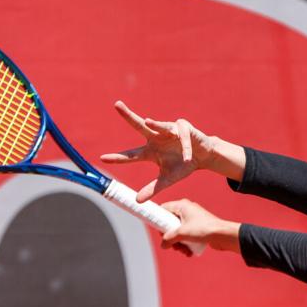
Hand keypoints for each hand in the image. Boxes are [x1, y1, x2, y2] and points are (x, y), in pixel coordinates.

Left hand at [100, 101, 218, 202]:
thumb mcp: (167, 179)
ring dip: (156, 124)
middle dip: (128, 115)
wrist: (203, 156)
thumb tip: (137, 201)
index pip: (131, 155)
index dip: (118, 158)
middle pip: (139, 126)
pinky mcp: (184, 128)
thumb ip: (153, 189)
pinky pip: (183, 137)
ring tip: (148, 121)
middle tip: (117, 105)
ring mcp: (169, 130)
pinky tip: (187, 156)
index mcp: (150, 151)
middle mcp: (156, 138)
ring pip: (160, 125)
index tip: (103, 159)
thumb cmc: (183, 164)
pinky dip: (184, 147)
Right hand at [159, 199, 240, 254]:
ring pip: (178, 232)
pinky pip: (187, 236)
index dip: (157, 219)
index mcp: (182, 205)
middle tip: (171, 244)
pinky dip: (186, 244)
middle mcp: (187, 211)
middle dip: (170, 237)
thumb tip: (163, 245)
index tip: (156, 229)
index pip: (163, 208)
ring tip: (182, 250)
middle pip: (170, 223)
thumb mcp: (181, 233)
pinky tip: (188, 252)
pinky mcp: (199, 229)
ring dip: (178, 243)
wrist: (223, 235)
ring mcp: (193, 220)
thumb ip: (168, 239)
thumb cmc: (204, 229)